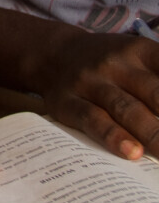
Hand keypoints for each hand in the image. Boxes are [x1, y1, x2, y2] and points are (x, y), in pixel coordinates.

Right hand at [30, 28, 158, 160]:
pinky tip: (131, 152)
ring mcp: (91, 82)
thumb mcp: (142, 58)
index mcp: (142, 50)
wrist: (55, 53)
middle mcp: (117, 63)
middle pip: (155, 94)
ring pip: (126, 109)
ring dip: (153, 134)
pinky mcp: (67, 102)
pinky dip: (112, 136)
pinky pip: (92, 119)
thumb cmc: (112, 64)